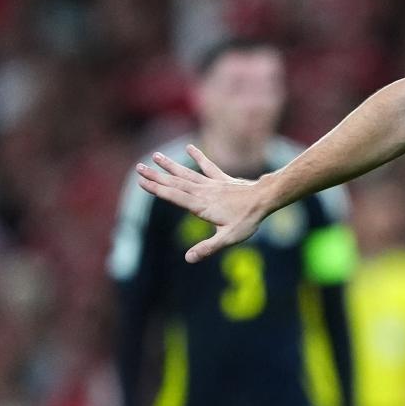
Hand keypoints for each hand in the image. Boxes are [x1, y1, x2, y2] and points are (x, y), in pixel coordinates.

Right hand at [136, 144, 271, 261]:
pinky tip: (189, 147)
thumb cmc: (247, 220)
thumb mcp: (228, 238)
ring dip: (170, 166)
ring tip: (155, 156)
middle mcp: (203, 192)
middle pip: (176, 183)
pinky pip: (208, 166)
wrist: (265, 199)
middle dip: (156, 176)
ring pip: (187, 173)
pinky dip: (198, 156)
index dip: (157, 189)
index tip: (141, 182)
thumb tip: (188, 259)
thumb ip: (208, 248)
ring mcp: (212, 184)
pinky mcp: (222, 179)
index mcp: (201, 206)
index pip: (174, 197)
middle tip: (138, 167)